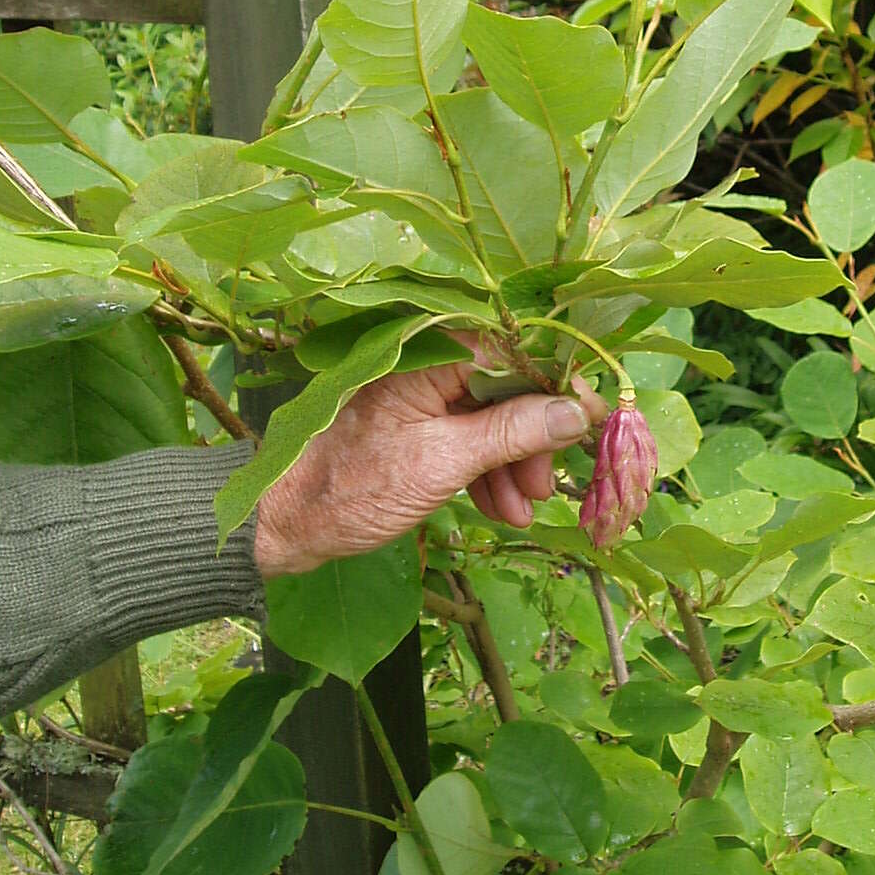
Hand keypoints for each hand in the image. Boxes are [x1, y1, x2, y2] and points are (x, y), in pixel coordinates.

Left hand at [252, 359, 605, 575]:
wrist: (283, 524)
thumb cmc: (354, 488)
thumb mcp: (444, 463)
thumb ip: (513, 433)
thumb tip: (576, 410)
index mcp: (428, 354)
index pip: (514, 350)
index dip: (556, 385)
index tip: (591, 419)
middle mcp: (424, 363)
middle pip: (505, 386)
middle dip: (533, 437)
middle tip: (547, 484)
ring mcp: (416, 396)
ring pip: (487, 417)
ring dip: (511, 462)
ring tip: (520, 510)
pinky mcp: (411, 426)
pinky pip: (463, 437)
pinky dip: (484, 470)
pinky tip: (498, 508)